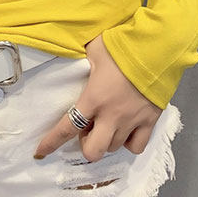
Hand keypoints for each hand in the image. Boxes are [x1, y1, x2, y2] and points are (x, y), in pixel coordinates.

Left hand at [33, 34, 162, 161]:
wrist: (157, 48)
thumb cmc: (122, 45)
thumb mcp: (94, 49)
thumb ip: (82, 59)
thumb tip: (71, 55)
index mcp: (93, 98)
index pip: (67, 127)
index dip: (52, 141)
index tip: (40, 151)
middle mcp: (111, 115)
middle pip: (92, 150)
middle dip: (85, 144)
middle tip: (87, 128)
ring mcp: (132, 121)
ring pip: (113, 148)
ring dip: (105, 140)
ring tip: (106, 125)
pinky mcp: (150, 121)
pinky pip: (137, 146)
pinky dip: (129, 143)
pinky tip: (126, 131)